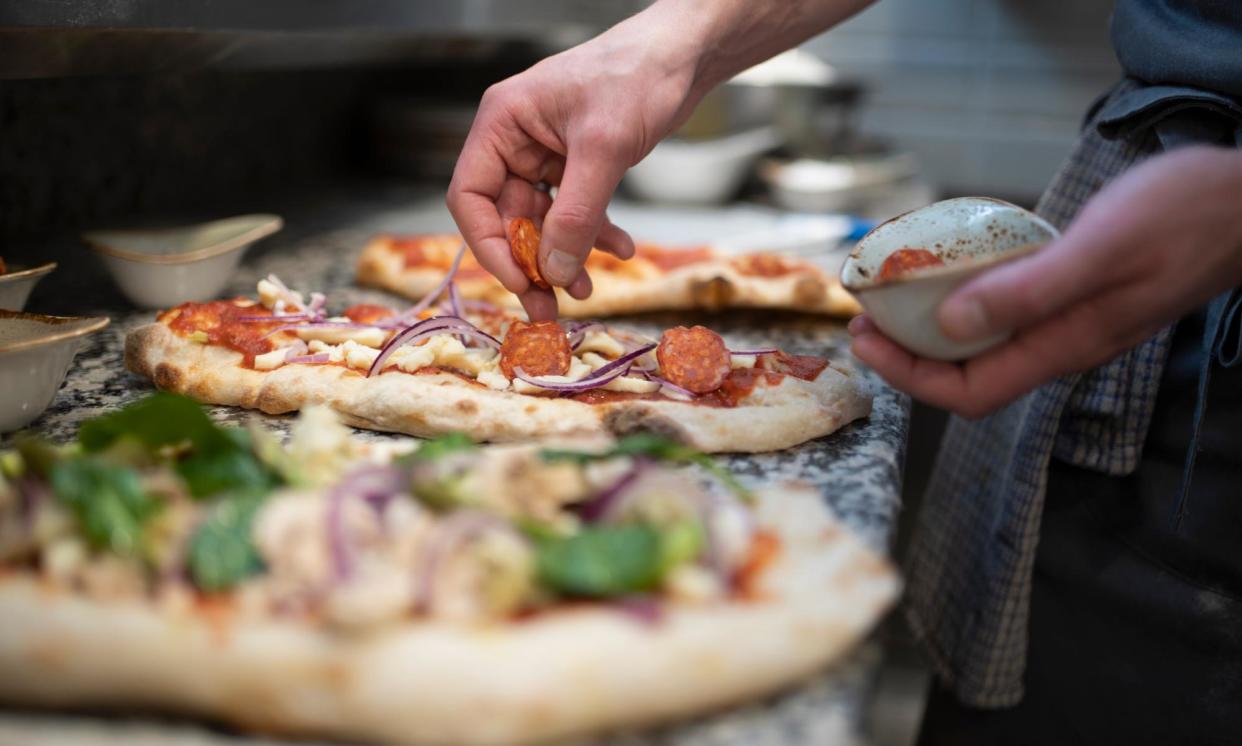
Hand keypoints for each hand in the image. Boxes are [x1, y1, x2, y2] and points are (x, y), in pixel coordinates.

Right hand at [447, 0, 873, 318]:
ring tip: (587, 290)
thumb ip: (575, 215)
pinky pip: (574, 210)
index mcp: (502, 124)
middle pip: (506, 217)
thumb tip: (554, 272)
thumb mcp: (603, 149)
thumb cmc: (636, 76)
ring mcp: (546, 153)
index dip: (489, 245)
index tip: (520, 281)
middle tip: (549, 308)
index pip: (470, 196)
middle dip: (531, 263)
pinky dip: (594, 233)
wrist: (683, 55)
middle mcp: (516, 140)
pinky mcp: (577, 162)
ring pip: (543, 221)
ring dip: (565, 257)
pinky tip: (621, 250)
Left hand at [850, 145, 1241, 417]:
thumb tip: (951, 327)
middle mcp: (1063, 344)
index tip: (865, 339)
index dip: (909, 376)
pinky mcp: (1079, 295)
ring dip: (933, 330)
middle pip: (969, 375)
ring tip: (893, 297)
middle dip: (909, 355)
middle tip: (865, 317)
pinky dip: (968, 302)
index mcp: (1064, 345)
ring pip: (987, 346)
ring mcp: (1073, 322)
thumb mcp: (1101, 249)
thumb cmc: (1185, 216)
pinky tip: (952, 273)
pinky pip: (1009, 314)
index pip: (969, 392)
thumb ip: (1029, 291)